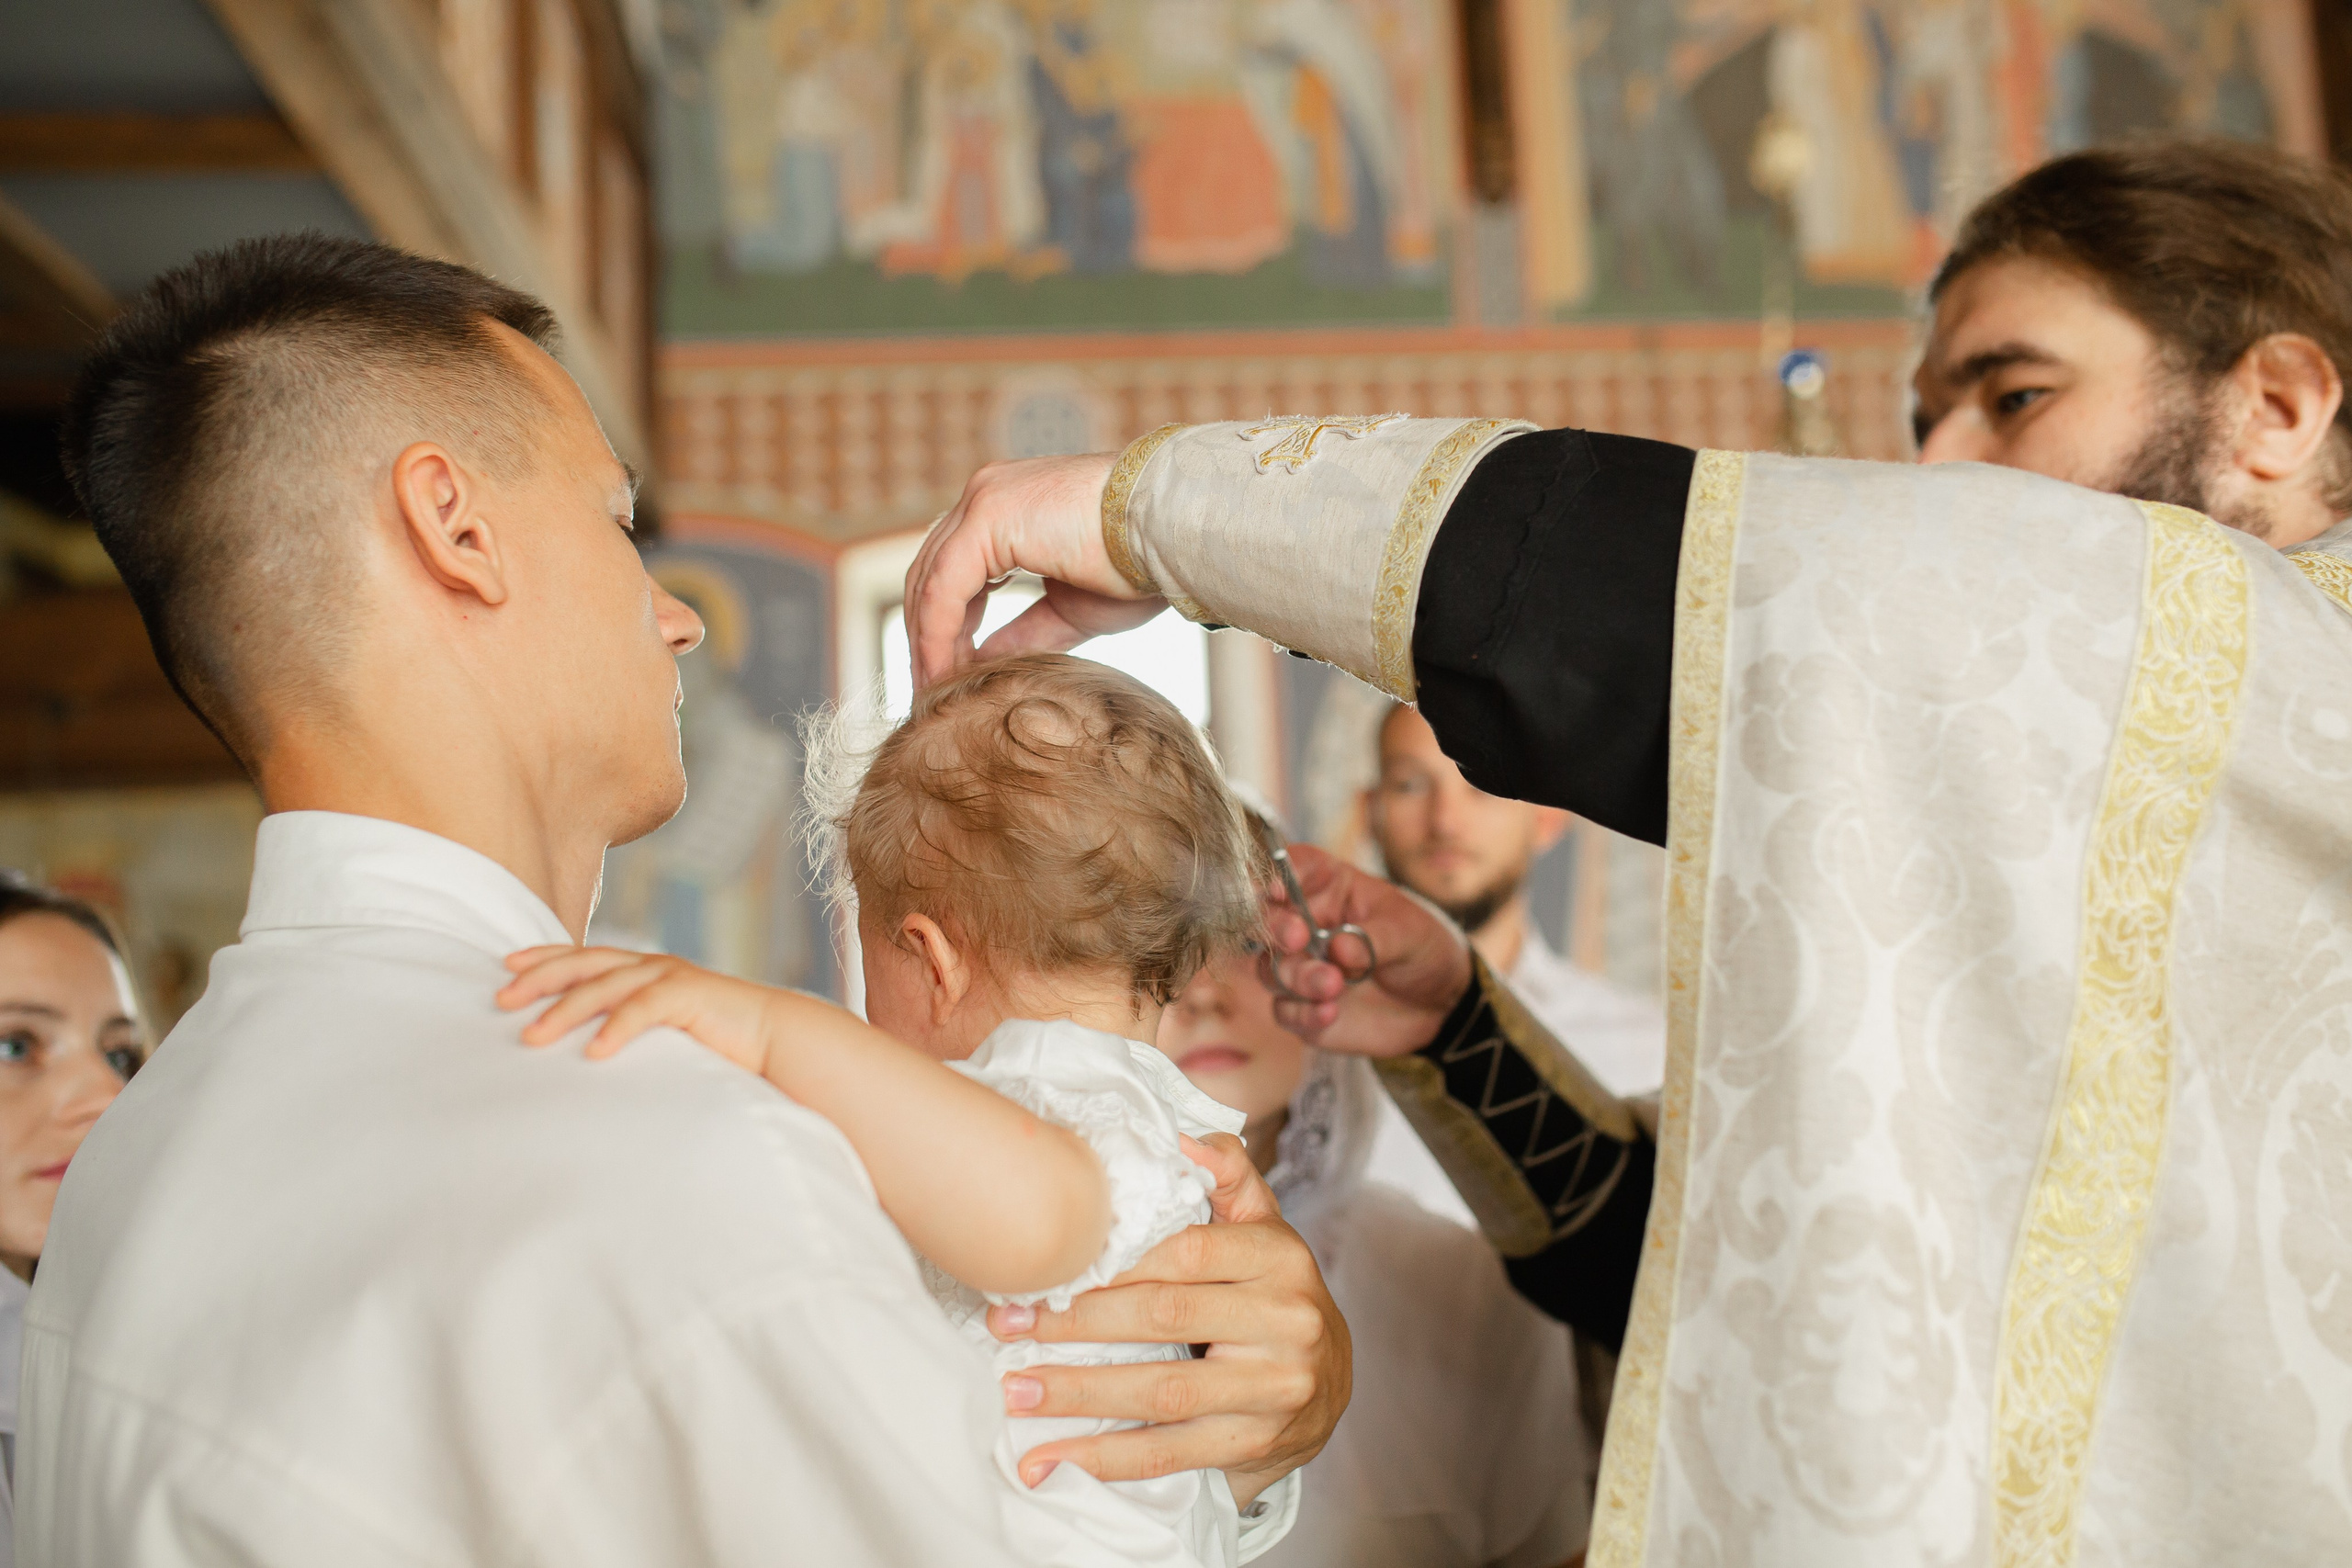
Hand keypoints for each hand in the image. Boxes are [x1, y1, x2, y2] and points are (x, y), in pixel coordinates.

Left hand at [497, 946, 782, 1069]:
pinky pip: (645, 1010)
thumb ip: (630, 1027)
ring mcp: (671, 978)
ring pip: (605, 986)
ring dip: (565, 1010)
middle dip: (539, 978)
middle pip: (583, 963)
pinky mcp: (691, 996)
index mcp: (644, 970)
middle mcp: (652, 967)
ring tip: (533, 1036)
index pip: (583, 956)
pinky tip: (595, 1052)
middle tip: (501, 999)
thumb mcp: (664, 1029)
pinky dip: (617, 1028)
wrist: (779, 1038)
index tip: (505, 968)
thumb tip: (586, 1050)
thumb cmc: (720, 1041)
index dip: (543, 958)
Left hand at [904, 451, 1164, 687]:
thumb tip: (983, 664)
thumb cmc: (1142, 565)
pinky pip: (945, 585)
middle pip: (932, 573)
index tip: (944, 677)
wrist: (1176, 533)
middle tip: (928, 691)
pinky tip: (944, 672)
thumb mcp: (1069, 610)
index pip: (954, 571)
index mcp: (1008, 509)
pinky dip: (938, 632)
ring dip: (927, 641)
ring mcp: (985, 499)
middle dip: (927, 636)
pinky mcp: (988, 514)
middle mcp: (988, 494)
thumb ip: (1024, 633)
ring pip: (930, 580)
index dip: (944, 628)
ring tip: (933, 692)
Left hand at [987, 1133, 1348, 1509]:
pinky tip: (1053, 1459)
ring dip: (1079, 1394)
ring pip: (1162, 1390)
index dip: (1112, 1263)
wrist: (1328, 1386)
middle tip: (1007, 1326)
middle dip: (1076, 1324)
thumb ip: (1226, 1177)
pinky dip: (1105, 1458)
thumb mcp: (1263, 1230)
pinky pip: (1170, 1454)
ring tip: (1017, 1392)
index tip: (1048, 1270)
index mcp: (1281, 1257)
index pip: (1187, 1252)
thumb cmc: (1271, 1295)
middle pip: (1165, 1316)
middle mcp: (1287, 1320)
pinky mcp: (1256, 1444)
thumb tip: (1181, 1138)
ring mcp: (1274, 1388)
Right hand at [1261, 844, 1472, 1057]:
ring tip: (1336, 985)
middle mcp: (1304, 923)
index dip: (1276, 874)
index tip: (1280, 889)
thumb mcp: (1409, 933)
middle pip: (1267, 919)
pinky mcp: (1301, 1005)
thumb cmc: (1422, 949)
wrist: (1437, 1003)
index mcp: (1328, 888)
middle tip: (1300, 939)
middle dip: (1276, 928)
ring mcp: (1300, 966)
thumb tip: (1338, 948)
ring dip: (1298, 977)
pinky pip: (1284, 1010)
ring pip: (1272, 969)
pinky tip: (1330, 1014)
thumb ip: (1375, 939)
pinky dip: (1302, 1013)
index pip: (1291, 868)